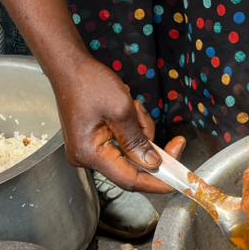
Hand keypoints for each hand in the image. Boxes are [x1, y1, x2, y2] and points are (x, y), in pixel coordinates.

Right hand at [52, 56, 186, 193]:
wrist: (70, 66)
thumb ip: (138, 140)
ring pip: (131, 153)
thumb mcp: (121, 110)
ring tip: (133, 108)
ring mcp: (90, 150)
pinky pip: (123, 143)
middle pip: (132, 167)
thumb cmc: (88, 83)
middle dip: (151, 149)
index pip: (130, 180)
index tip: (178, 180)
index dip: (156, 182)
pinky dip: (132, 129)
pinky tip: (128, 110)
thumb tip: (152, 163)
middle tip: (175, 141)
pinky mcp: (95, 142)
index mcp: (90, 154)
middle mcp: (87, 157)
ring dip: (141, 132)